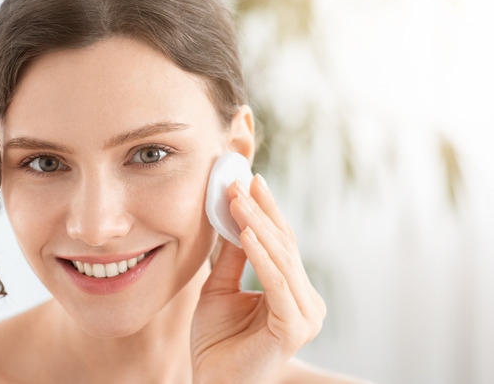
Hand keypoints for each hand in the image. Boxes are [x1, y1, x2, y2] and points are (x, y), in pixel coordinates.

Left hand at [190, 174, 325, 383]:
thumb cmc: (217, 343)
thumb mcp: (219, 289)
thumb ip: (232, 257)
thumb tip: (234, 217)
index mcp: (293, 292)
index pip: (280, 243)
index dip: (265, 211)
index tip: (248, 180)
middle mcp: (307, 302)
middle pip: (284, 245)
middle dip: (261, 211)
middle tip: (241, 181)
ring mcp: (305, 315)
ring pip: (282, 259)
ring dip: (258, 225)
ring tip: (238, 199)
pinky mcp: (295, 328)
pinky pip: (277, 283)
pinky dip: (261, 256)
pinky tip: (245, 233)